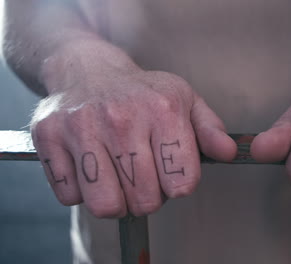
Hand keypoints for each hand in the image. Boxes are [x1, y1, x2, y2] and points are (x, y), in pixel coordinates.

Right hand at [31, 49, 235, 217]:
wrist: (86, 69)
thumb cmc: (140, 91)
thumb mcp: (184, 100)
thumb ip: (209, 129)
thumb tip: (229, 153)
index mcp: (163, 110)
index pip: (182, 183)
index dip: (179, 186)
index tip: (171, 173)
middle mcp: (122, 119)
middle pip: (146, 200)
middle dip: (148, 197)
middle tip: (142, 175)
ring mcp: (82, 128)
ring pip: (106, 205)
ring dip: (115, 201)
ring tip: (118, 179)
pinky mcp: (49, 138)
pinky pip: (70, 197)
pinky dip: (82, 193)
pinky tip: (90, 168)